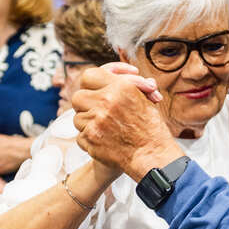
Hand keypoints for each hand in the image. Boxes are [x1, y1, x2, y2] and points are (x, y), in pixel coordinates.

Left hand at [70, 63, 175, 178]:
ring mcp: (96, 120)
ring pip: (77, 117)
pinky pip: (80, 135)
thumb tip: (111, 73)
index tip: (97, 89)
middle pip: (78, 97)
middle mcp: (107, 101)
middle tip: (96, 109)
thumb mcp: (143, 98)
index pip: (90, 76)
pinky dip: (90, 138)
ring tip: (105, 127)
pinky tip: (104, 139)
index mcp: (121, 88)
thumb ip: (124, 85)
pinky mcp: (90, 137)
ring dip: (88, 122)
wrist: (151, 155)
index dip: (92, 83)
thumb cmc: (150, 127)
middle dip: (85, 104)